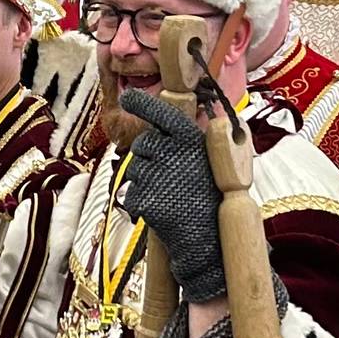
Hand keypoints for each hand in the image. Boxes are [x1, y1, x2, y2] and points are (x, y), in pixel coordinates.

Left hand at [116, 88, 225, 301]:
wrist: (209, 240)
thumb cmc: (210, 199)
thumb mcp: (209, 162)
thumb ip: (187, 144)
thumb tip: (165, 127)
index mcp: (190, 140)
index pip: (161, 113)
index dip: (142, 105)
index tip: (128, 97)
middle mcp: (171, 152)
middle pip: (142, 144)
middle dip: (148, 156)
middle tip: (167, 174)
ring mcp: (155, 175)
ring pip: (134, 170)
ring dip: (145, 181)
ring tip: (170, 195)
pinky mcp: (143, 198)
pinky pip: (130, 194)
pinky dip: (140, 203)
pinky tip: (161, 209)